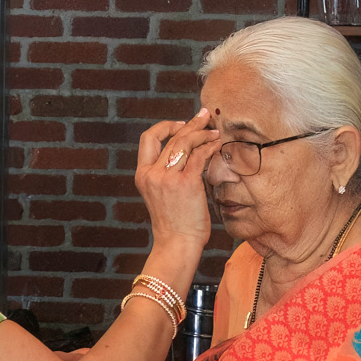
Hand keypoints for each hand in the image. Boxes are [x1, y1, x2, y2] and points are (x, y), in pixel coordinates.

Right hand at [135, 108, 219, 256]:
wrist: (177, 245)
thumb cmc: (175, 224)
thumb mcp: (161, 195)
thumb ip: (168, 174)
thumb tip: (188, 154)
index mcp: (142, 175)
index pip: (148, 138)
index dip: (165, 126)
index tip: (181, 125)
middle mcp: (152, 174)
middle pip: (171, 137)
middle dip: (190, 124)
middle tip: (204, 116)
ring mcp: (168, 178)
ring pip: (185, 142)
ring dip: (202, 133)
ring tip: (215, 131)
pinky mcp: (186, 183)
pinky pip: (200, 155)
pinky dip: (210, 146)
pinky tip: (218, 144)